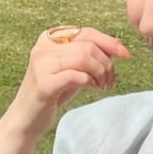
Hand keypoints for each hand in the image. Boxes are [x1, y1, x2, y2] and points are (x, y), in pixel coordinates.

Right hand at [11, 28, 130, 138]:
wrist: (27, 120)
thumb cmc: (52, 95)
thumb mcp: (71, 72)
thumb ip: (87, 59)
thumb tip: (115, 50)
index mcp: (50, 38)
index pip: (86, 33)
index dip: (109, 42)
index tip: (125, 54)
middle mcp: (44, 47)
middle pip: (87, 46)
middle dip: (106, 63)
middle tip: (111, 80)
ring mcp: (42, 64)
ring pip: (83, 58)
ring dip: (100, 72)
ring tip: (103, 86)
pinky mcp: (44, 83)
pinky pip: (76, 76)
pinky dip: (90, 81)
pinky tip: (94, 88)